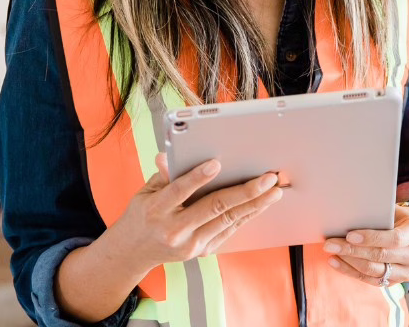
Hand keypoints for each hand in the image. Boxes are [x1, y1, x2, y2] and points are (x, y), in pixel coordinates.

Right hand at [107, 152, 282, 272]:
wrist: (133, 252)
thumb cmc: (142, 214)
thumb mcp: (145, 191)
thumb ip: (163, 174)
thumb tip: (168, 155)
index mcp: (156, 210)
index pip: (179, 191)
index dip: (197, 177)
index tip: (217, 163)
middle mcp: (175, 230)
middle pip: (214, 208)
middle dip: (245, 191)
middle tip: (268, 178)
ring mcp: (190, 244)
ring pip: (228, 220)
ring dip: (255, 204)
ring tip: (275, 190)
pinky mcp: (202, 252)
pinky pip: (229, 230)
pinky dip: (247, 215)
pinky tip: (262, 203)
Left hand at [321, 203, 408, 287]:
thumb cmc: (399, 217)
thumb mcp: (394, 210)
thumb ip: (379, 214)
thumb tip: (350, 215)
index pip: (395, 239)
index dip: (371, 238)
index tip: (349, 235)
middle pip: (382, 256)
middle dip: (353, 250)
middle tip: (330, 244)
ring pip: (375, 271)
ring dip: (349, 262)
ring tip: (331, 252)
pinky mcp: (397, 282)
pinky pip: (371, 280)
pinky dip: (351, 271)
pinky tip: (336, 262)